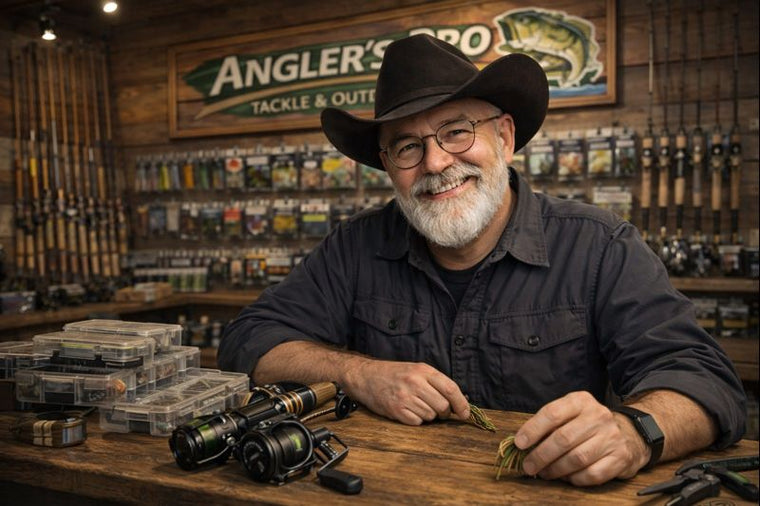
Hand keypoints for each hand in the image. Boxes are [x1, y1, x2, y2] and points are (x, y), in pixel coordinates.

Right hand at [342, 358, 469, 424]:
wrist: (367, 377)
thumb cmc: (395, 374)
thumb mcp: (417, 370)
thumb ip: (436, 383)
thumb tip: (458, 403)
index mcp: (423, 371)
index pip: (451, 389)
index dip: (462, 404)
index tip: (466, 413)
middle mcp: (415, 383)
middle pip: (443, 406)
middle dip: (444, 412)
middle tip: (438, 409)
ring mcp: (405, 397)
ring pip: (431, 416)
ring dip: (428, 415)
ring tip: (417, 405)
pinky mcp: (396, 410)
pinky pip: (417, 422)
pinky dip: (416, 420)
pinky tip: (408, 410)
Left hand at [514, 391, 648, 485]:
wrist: (629, 434)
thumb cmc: (588, 425)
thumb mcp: (571, 413)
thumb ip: (549, 424)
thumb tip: (523, 443)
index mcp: (581, 401)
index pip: (552, 413)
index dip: (533, 430)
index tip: (519, 444)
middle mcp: (598, 416)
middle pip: (563, 438)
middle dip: (541, 455)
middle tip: (528, 466)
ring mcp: (611, 437)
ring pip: (577, 458)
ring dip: (555, 469)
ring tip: (544, 473)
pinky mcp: (621, 457)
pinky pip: (592, 474)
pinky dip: (575, 479)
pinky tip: (566, 477)